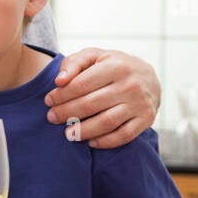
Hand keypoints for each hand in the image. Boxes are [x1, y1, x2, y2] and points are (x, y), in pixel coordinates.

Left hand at [45, 48, 160, 148]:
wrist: (148, 76)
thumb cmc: (113, 66)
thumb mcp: (94, 56)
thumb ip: (73, 63)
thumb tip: (59, 81)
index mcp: (116, 66)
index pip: (81, 85)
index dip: (61, 95)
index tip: (49, 101)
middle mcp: (130, 85)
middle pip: (90, 104)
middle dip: (66, 113)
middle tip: (52, 118)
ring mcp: (140, 103)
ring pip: (106, 122)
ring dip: (83, 131)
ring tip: (67, 133)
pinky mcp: (146, 119)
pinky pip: (123, 136)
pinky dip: (105, 142)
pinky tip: (90, 141)